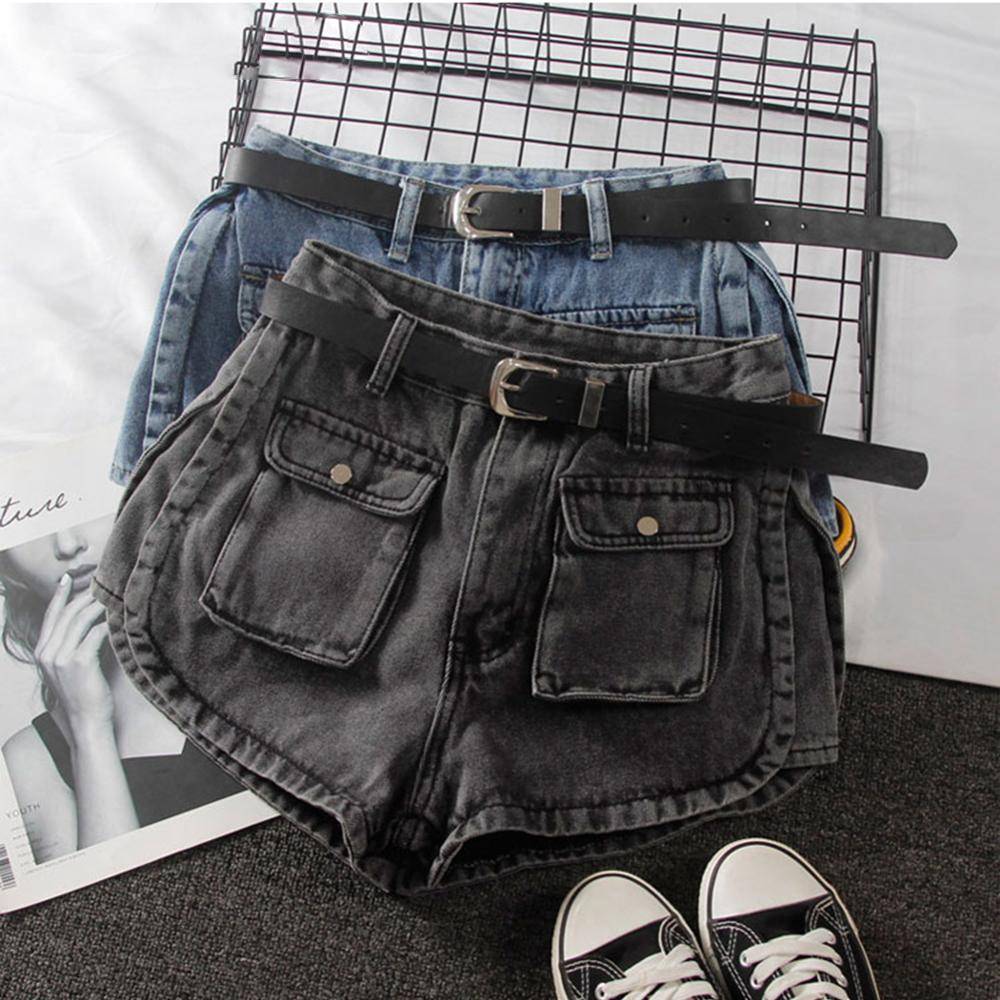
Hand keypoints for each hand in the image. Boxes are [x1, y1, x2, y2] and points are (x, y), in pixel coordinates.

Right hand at [34, 573, 112, 741]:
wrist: (86, 722)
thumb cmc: (83, 695)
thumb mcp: (68, 667)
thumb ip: (71, 645)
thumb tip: (88, 619)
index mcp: (42, 652)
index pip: (50, 616)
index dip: (59, 596)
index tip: (67, 578)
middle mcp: (47, 653)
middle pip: (67, 614)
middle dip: (85, 597)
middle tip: (102, 586)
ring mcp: (61, 658)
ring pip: (81, 620)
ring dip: (98, 606)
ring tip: (112, 597)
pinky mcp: (79, 662)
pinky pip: (96, 633)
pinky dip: (108, 623)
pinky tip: (118, 618)